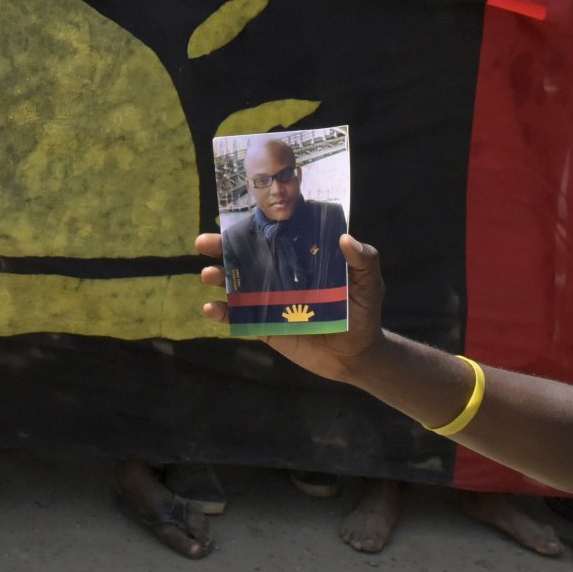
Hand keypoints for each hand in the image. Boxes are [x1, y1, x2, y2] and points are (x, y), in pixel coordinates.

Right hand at [198, 230, 385, 376]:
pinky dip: (223, 313)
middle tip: (203, 242)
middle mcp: (280, 275)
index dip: (252, 225)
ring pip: (237, 284)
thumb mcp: (369, 283)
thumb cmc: (363, 312)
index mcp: (299, 258)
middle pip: (246, 256)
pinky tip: (211, 308)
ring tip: (208, 275)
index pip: (273, 236)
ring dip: (218, 277)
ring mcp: (269, 300)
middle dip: (221, 247)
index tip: (234, 217)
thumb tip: (346, 239)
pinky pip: (239, 318)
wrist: (356, 354)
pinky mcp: (265, 326)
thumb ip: (363, 260)